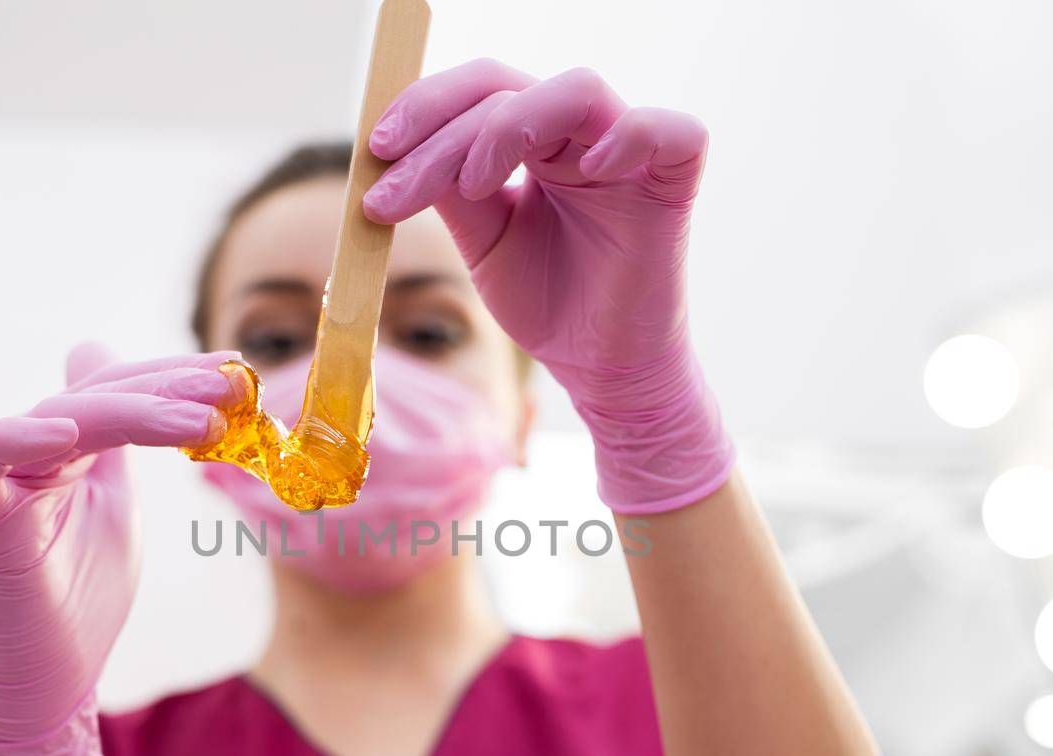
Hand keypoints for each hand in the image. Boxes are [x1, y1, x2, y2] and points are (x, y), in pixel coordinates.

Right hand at [0, 343, 235, 755]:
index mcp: (60, 451)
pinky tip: (70, 429)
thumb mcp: (115, 506)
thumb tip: (131, 384)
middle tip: (231, 385)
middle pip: (93, 395)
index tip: (235, 368)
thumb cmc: (79, 602)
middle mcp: (25, 458)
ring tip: (205, 420)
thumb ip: (122, 445)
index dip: (171, 374)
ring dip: (135, 410)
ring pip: (58, 418)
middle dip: (167, 385)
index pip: (114, 389)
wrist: (47, 688)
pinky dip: (15, 439)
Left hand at [363, 60, 733, 513]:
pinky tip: (588, 169)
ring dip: (509, 128)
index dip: (427, 106)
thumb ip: (450, 191)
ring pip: (578, 90)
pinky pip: (673, 131)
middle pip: (512, 87)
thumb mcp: (483, 241)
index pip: (482, 91)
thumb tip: (396, 151)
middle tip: (396, 181)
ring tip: (473, 187)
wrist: (598, 371)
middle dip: (443, 130)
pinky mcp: (675, 182)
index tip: (377, 150)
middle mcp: (582, 135)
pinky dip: (630, 137)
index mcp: (538, 141)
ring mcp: (630, 154)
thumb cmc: (549, 304)